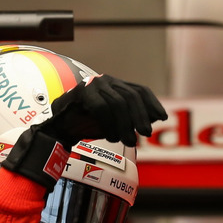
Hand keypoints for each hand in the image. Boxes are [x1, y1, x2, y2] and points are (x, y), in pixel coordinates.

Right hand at [39, 74, 167, 146]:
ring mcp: (93, 85)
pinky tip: (112, 137)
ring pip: (117, 103)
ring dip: (125, 125)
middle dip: (140, 116)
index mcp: (115, 86)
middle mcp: (106, 81)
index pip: (139, 90)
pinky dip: (109, 125)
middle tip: (145, 133)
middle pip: (131, 96)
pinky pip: (100, 108)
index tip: (161, 117)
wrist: (60, 130)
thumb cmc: (88, 126)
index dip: (152, 103)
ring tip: (128, 141)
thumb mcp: (115, 122)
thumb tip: (155, 118)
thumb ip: (131, 118)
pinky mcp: (81, 92)